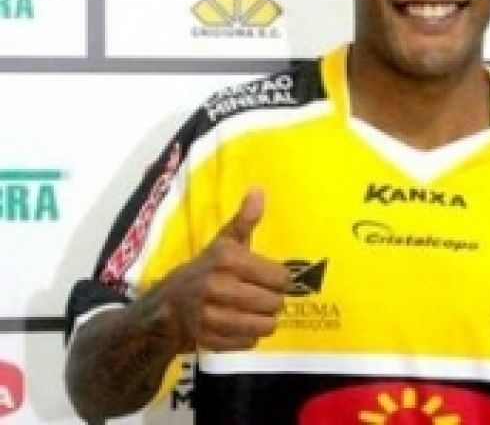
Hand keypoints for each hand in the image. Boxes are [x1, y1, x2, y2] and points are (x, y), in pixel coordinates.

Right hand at [160, 188, 288, 351]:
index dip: (280, 279)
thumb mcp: (223, 242)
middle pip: (275, 303)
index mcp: (228, 259)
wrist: (166, 305)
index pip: (280, 277)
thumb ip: (245, 220)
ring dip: (265, 320)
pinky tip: (238, 324)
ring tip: (254, 312)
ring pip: (265, 326)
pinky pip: (249, 343)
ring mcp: (212, 316)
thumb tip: (259, 191)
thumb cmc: (204, 269)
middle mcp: (219, 287)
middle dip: (273, 301)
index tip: (272, 278)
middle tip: (263, 296)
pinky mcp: (209, 339)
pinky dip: (248, 336)